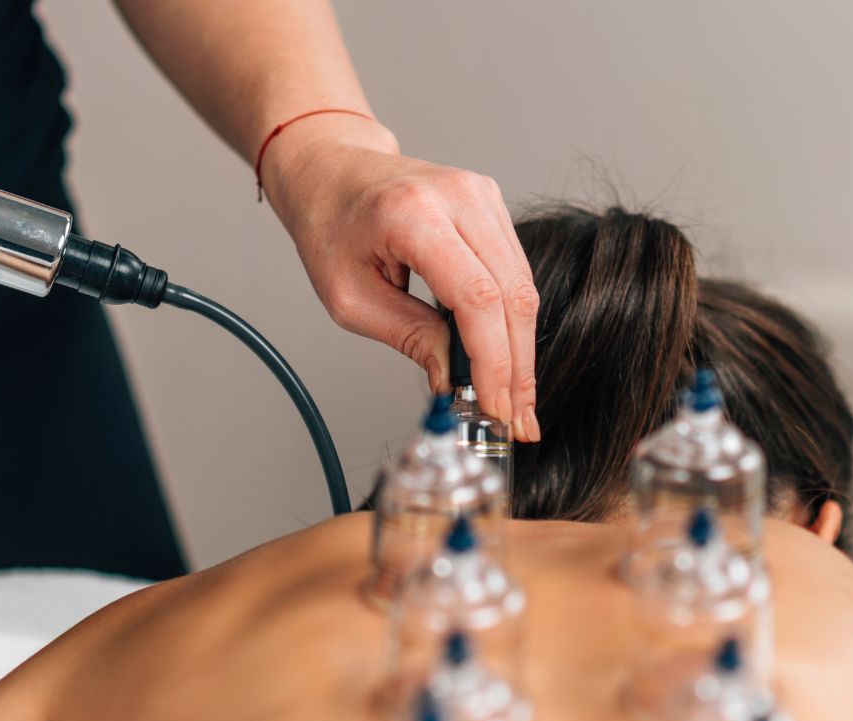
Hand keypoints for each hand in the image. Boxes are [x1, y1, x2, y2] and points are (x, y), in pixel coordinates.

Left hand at [261, 115, 541, 440]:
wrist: (330, 169)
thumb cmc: (330, 227)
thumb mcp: (350, 297)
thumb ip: (408, 337)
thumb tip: (454, 382)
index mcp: (414, 215)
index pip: (477, 298)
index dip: (493, 361)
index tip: (495, 407)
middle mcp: (459, 197)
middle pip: (512, 295)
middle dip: (517, 367)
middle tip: (516, 419)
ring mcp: (482, 196)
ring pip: (523, 287)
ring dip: (521, 350)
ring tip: (514, 401)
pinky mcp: (491, 204)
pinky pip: (515, 272)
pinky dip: (513, 321)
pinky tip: (506, 360)